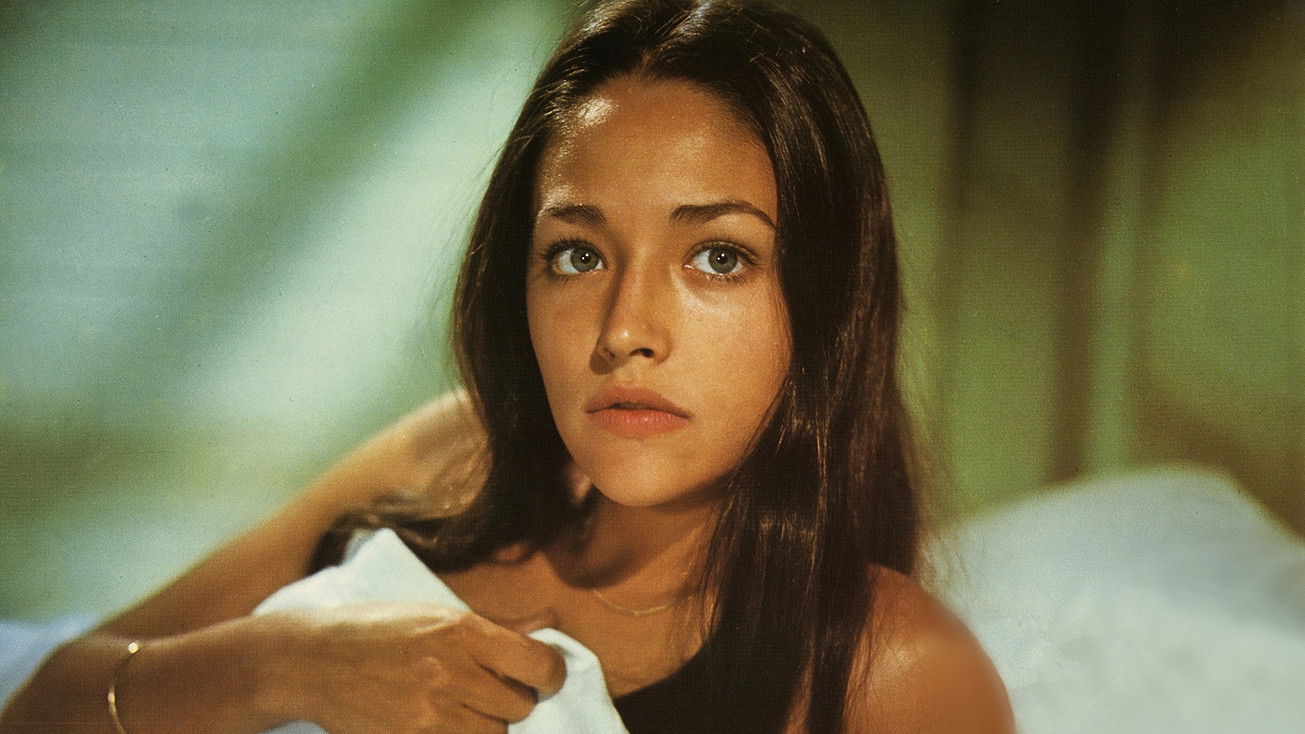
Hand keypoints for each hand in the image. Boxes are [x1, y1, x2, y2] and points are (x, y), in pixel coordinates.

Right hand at [255, 602, 565, 733]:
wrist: (314, 660)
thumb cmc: (377, 630)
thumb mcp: (435, 613)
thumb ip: (489, 631)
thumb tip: (542, 638)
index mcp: (463, 631)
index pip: (541, 665)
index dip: (549, 674)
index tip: (542, 676)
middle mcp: (452, 673)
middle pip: (520, 706)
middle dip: (512, 700)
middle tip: (488, 690)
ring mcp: (429, 716)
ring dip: (487, 725)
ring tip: (462, 709)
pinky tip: (443, 725)